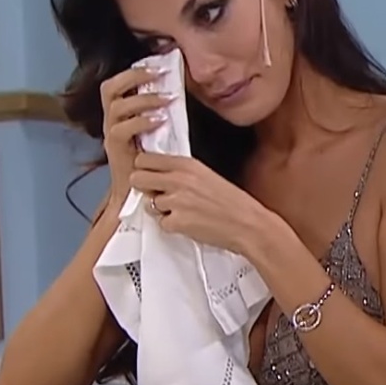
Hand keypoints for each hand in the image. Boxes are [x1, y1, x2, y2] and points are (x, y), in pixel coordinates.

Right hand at [99, 65, 173, 203]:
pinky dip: (142, 121)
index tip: (157, 65)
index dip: (132, 71)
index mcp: (119, 114)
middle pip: (109, 88)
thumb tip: (176, 92)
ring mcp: (110, 134)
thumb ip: (160, 113)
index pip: (115, 84)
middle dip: (133, 76)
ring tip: (167, 99)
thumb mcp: (157, 132)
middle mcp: (110, 121)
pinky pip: (122, 129)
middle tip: (159, 73)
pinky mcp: (114, 149)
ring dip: (144, 99)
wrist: (137, 192)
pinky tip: (160, 119)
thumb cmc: (152, 161)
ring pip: (117, 106)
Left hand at [130, 152, 269, 254]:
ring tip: (183, 212)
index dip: (145, 168)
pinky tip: (189, 223)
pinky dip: (172, 226)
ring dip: (161, 210)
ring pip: (148, 203)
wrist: (248, 225)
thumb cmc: (232, 202)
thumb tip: (158, 174)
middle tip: (159, 195)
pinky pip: (161, 223)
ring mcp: (176, 201)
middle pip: (137, 178)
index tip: (150, 175)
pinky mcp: (176, 222)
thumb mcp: (206, 175)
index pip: (145, 158)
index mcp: (187, 164)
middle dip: (144, 188)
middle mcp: (178, 179)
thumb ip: (181, 172)